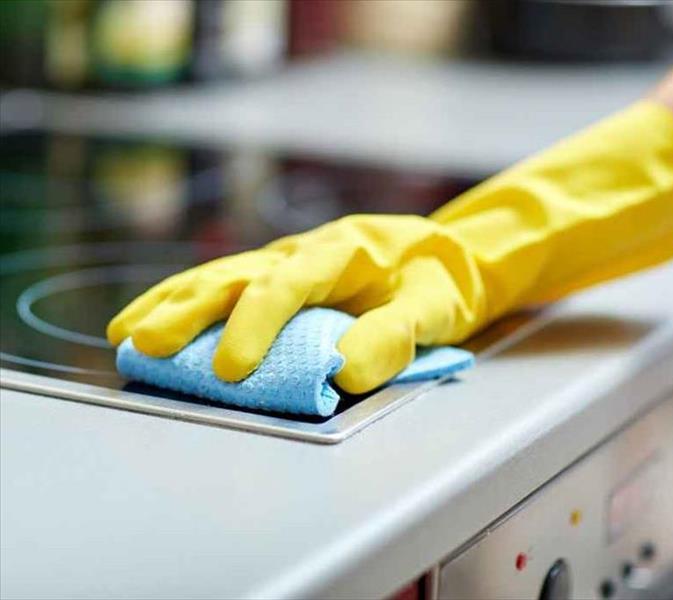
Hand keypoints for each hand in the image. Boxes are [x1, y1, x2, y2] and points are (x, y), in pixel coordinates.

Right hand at [107, 215, 486, 392]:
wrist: (439, 253)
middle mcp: (303, 251)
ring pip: (219, 275)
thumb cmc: (436, 280)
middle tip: (148, 346)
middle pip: (236, 276)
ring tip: (130, 333)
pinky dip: (184, 299)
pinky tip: (154, 315)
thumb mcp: (433, 307)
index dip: (254, 326)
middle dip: (189, 311)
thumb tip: (344, 373)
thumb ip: (395, 336)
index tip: (231, 369)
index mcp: (341, 252)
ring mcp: (285, 260)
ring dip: (173, 304)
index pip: (286, 286)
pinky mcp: (276, 274)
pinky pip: (224, 282)